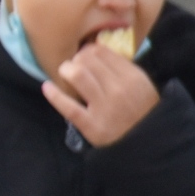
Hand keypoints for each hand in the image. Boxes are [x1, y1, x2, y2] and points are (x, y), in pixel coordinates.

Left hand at [42, 43, 159, 146]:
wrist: (147, 147)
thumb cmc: (142, 114)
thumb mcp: (142, 87)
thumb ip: (122, 69)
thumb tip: (95, 48)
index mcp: (133, 77)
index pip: (101, 52)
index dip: (87, 51)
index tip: (83, 57)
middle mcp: (119, 89)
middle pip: (87, 60)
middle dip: (75, 60)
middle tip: (72, 67)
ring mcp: (105, 108)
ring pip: (78, 75)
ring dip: (66, 71)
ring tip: (64, 74)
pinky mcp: (92, 126)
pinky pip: (68, 106)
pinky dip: (54, 95)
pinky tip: (47, 87)